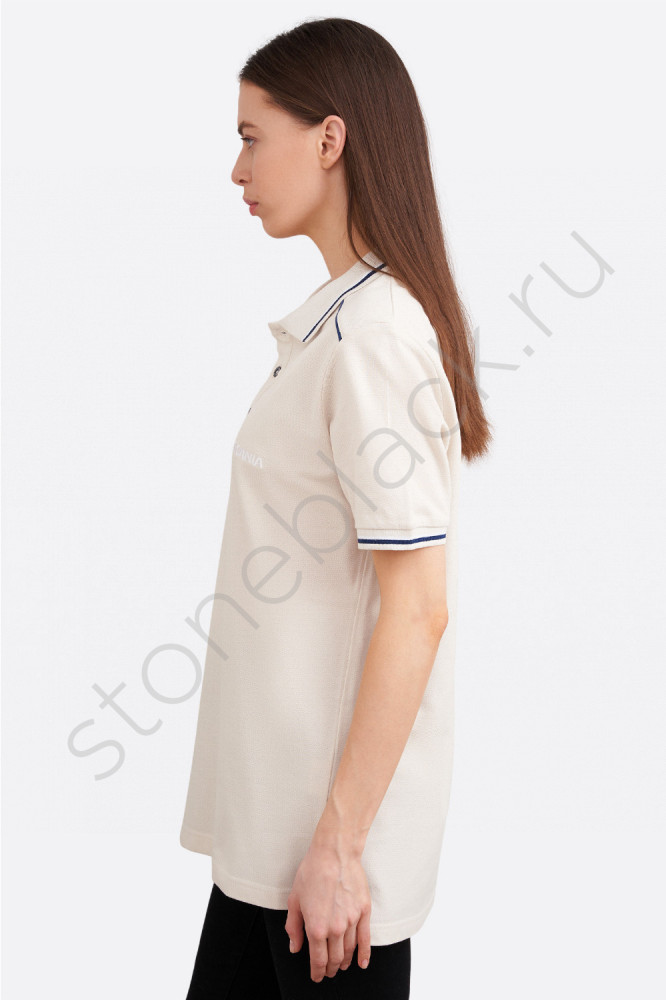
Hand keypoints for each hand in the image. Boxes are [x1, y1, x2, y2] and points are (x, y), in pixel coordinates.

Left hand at [284, 839, 371, 982]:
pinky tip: (361, 963)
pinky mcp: (364, 911)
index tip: (316, 976)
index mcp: (316, 927)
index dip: (317, 972)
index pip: (318, 959)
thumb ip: (293, 927)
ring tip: (341, 966)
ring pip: (349, 951)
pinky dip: (364, 954)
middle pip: (335, 959)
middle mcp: (335, 928)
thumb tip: (295, 947)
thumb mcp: (294, 900)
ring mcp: (352, 920)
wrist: (334, 853)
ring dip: (344, 962)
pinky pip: (365, 939)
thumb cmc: (312, 872)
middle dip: (330, 969)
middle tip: (328, 972)